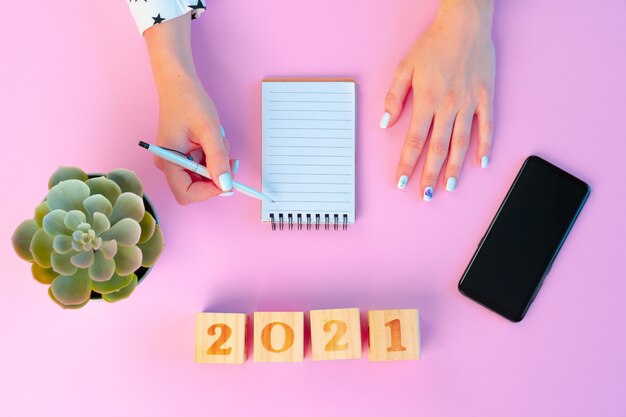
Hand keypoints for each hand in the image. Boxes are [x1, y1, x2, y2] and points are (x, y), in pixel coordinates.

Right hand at [145, 15, 235, 204]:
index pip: (187, 193)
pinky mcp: (183, 155)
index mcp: (168, 160)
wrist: (179, 83)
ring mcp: (175, 160)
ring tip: (218, 139)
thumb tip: (226, 185)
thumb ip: (217, 159)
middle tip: (229, 159)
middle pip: (195, 188)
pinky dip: (213, 156)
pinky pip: (202, 165)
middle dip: (215, 177)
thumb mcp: (209, 130)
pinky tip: (214, 139)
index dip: (209, 192)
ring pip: (202, 177)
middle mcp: (168, 164)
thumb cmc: (189, 101)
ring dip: (216, 163)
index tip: (228, 181)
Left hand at [381, 0, 494, 199]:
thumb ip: (393, 97)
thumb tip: (385, 123)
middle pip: (437, 149)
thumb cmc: (433, 44)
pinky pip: (486, 126)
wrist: (464, 24)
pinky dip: (485, 145)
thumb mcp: (404, 67)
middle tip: (425, 195)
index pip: (413, 141)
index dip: (407, 164)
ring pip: (461, 143)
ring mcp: (468, 103)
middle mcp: (447, 107)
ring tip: (450, 187)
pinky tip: (482, 162)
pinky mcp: (485, 97)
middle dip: (429, 174)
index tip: (402, 182)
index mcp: (425, 101)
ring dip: (455, 168)